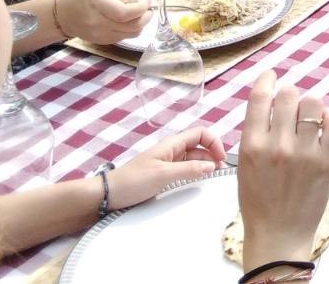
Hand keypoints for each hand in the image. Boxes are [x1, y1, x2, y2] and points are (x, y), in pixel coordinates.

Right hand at [57, 0, 151, 43]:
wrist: (65, 15)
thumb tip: (141, 2)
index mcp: (97, 2)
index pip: (123, 12)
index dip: (140, 8)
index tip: (147, 2)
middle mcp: (98, 21)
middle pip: (131, 26)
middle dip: (145, 17)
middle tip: (148, 9)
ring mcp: (100, 35)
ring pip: (131, 34)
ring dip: (141, 24)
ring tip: (140, 15)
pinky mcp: (103, 42)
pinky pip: (124, 38)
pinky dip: (132, 30)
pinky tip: (129, 22)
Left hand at [107, 126, 224, 210]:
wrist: (108, 195)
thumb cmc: (133, 181)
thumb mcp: (163, 175)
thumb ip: (189, 169)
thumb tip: (212, 166)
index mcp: (172, 144)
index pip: (200, 133)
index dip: (214, 142)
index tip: (221, 159)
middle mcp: (172, 150)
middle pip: (200, 146)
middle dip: (213, 154)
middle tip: (221, 171)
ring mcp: (168, 162)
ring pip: (194, 158)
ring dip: (205, 164)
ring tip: (213, 177)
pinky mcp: (164, 174)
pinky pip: (185, 169)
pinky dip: (195, 172)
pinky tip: (198, 181)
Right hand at [237, 70, 328, 270]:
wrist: (279, 234)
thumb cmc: (260, 202)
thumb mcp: (246, 165)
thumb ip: (256, 134)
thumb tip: (270, 102)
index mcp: (252, 146)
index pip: (259, 97)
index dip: (267, 80)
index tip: (272, 76)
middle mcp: (278, 145)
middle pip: (288, 94)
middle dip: (289, 95)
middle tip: (291, 105)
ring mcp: (304, 152)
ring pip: (313, 102)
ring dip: (310, 105)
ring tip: (308, 118)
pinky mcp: (327, 160)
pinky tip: (324, 125)